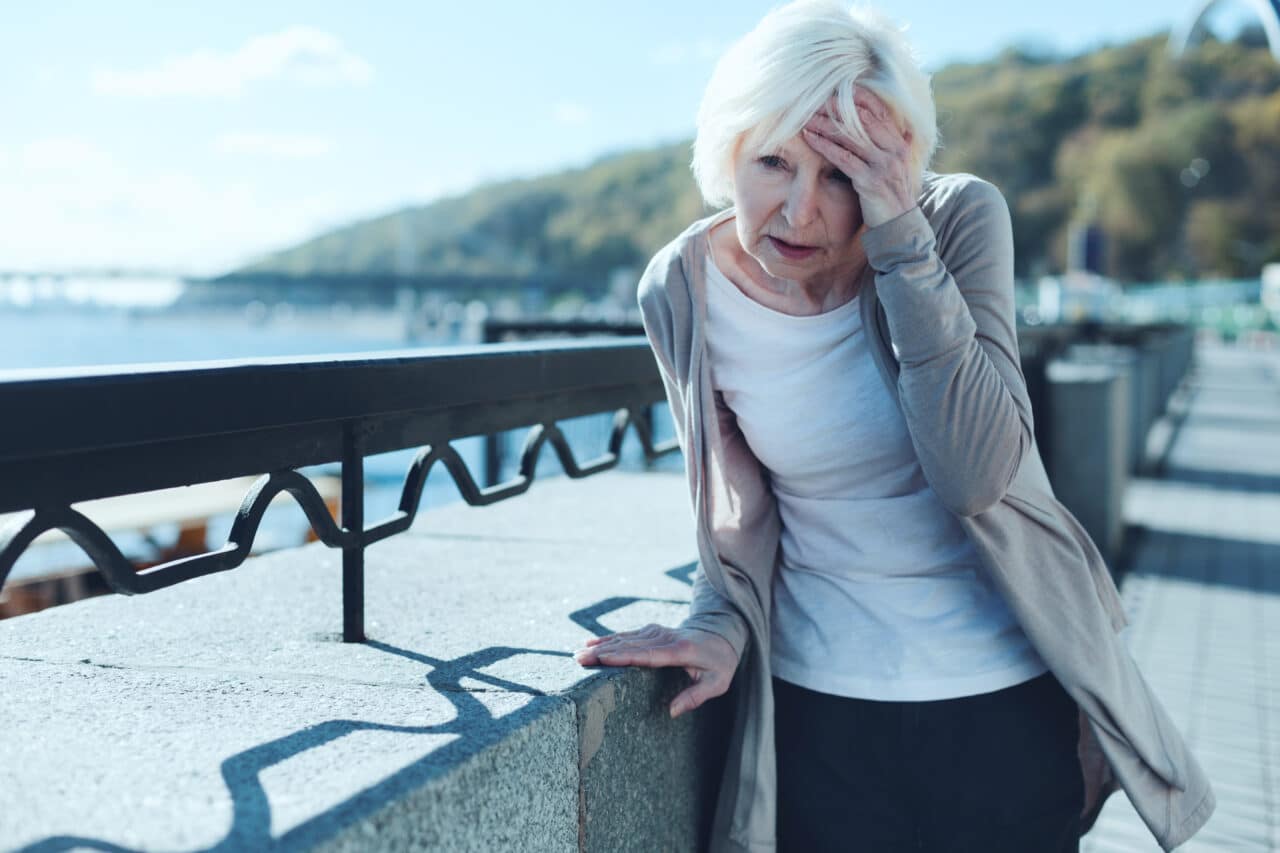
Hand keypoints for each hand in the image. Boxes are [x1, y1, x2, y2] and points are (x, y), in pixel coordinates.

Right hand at [574, 623, 738, 717]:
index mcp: (679, 651)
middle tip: (579, 660)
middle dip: (603, 652)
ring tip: (578, 654)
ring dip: (601, 645)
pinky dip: (608, 639)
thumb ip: (695, 696)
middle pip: (629, 645)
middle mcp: (665, 638)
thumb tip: (672, 712)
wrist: (723, 634)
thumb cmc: (720, 663)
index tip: (602, 659)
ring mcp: (657, 632)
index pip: (647, 654)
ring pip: (625, 638)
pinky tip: (591, 643)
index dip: (623, 656)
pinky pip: (627, 635)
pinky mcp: (652, 630)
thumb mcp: (717, 683)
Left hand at [802, 88, 918, 227]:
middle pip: (862, 119)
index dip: (858, 97)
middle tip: (814, 99)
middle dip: (837, 107)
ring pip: (851, 136)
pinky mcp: (870, 181)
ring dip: (825, 124)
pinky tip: (810, 138)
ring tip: (806, 116)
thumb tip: (897, 130)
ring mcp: (883, 165)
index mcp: (899, 143)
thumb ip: (892, 147)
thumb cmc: (891, 196)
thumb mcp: (895, 168)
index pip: (879, 110)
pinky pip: (844, 158)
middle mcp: (894, 150)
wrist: (899, 226)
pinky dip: (825, 146)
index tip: (836, 89)